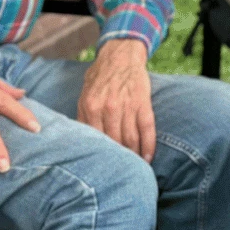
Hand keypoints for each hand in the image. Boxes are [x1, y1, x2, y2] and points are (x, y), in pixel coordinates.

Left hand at [78, 37, 154, 161]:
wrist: (121, 54)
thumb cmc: (101, 77)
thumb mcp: (84, 95)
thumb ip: (83, 117)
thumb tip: (80, 142)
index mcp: (91, 107)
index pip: (95, 140)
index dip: (100, 157)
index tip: (102, 171)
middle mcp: (108, 108)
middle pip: (114, 143)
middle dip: (117, 160)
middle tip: (118, 175)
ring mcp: (127, 105)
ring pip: (130, 139)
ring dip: (133, 157)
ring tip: (134, 169)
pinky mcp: (143, 102)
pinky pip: (147, 128)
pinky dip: (149, 146)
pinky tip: (148, 157)